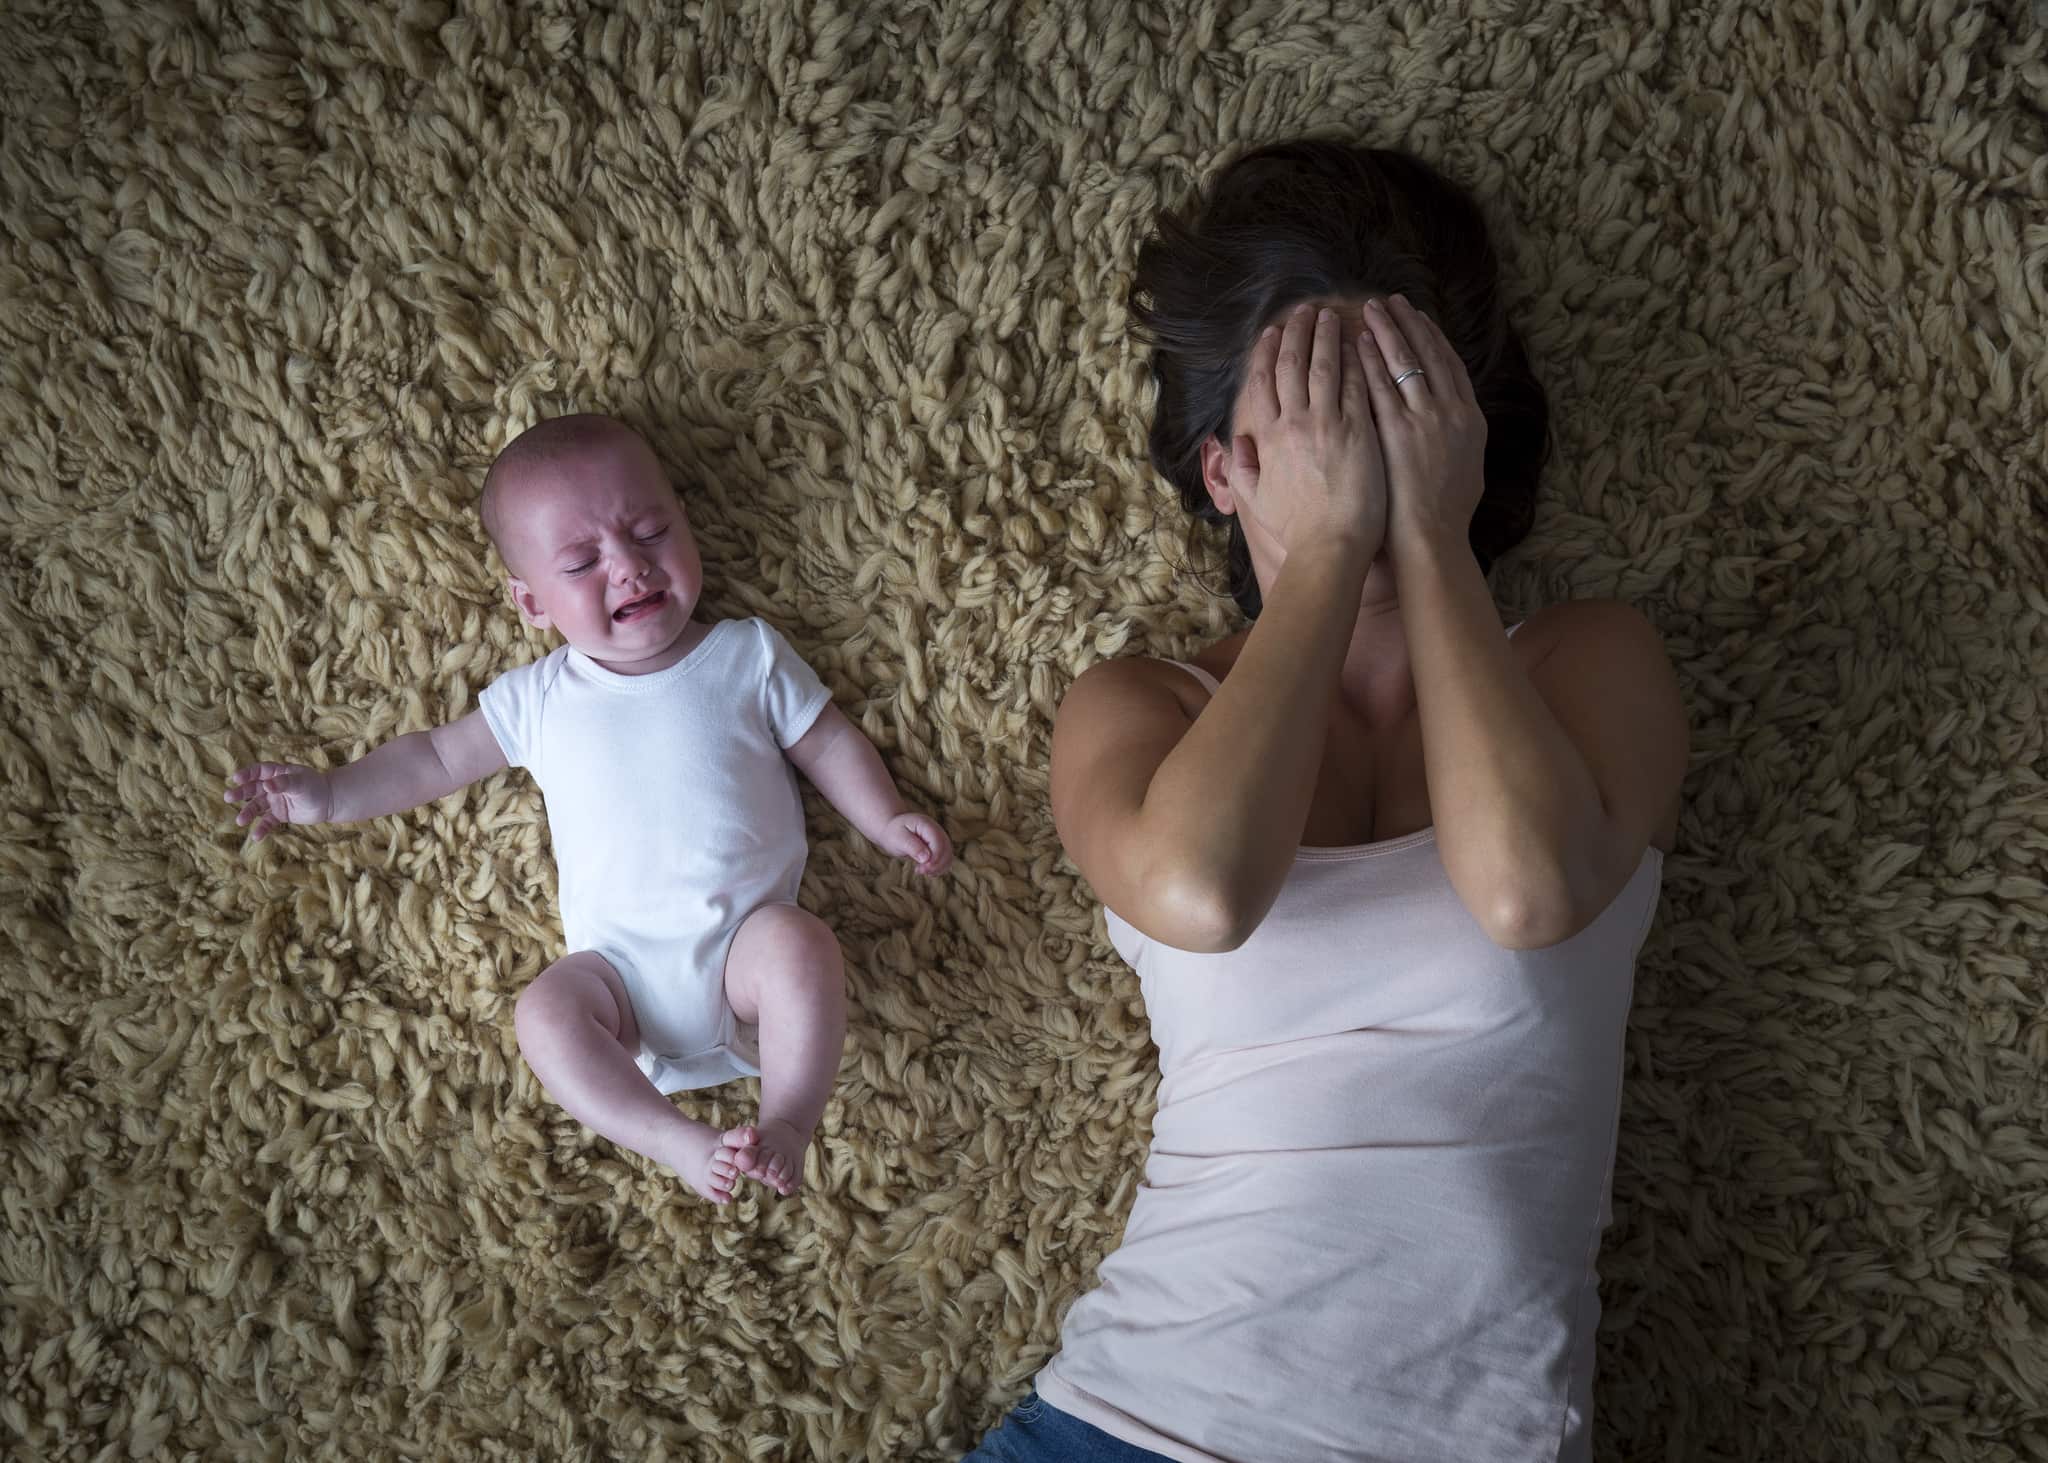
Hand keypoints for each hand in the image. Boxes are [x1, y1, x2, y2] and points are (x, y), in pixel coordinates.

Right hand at [224, 762, 332, 841]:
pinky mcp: (279, 815)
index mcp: (277, 773)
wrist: (329, 802)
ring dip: (248, 813)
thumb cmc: (315, 786)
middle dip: (240, 793)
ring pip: (257, 806)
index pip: (259, 771)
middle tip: (228, 797)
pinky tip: (256, 837)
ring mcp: (274, 801)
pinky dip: (261, 828)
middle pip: (253, 789)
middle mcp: (272, 787)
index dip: (247, 774)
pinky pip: (267, 821)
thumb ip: (284, 783)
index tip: (236, 778)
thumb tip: (267, 785)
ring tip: (240, 821)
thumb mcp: (300, 783)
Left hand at [876, 811, 952, 875]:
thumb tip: (926, 858)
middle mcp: (937, 830)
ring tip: (921, 871)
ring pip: (948, 856)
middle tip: (920, 871)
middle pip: (946, 849)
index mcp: (927, 825)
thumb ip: (912, 847)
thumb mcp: (899, 838)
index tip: (923, 869)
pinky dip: (938, 868)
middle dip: (937, 864)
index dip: (935, 857)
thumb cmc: (894, 832)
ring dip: (938, 868)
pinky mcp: (938, 847)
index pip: (938, 842)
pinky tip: (927, 871)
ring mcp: (940, 839)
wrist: (892, 829)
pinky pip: (945, 859)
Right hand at [1229, 303, 1387, 559]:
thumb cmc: (1295, 530)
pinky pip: (1357, 385)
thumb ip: (1241, 468)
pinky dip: (1357, 361)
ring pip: (1325, 367)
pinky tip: (1362, 343)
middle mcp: (1295, 424)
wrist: (1329, 547)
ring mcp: (1328, 425)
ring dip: (1328, 337)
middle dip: (1298, 333)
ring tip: (1332, 316)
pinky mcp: (1359, 431)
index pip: (1264, 382)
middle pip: (1293, 365)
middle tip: (1305, 310)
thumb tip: (1234, 442)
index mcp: (1268, 438)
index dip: (1266, 352)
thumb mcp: (1256, 500)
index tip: (1272, 332)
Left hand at [1357, 295, 1486, 557]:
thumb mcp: (1468, 470)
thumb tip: (1456, 426)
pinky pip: (1378, 386)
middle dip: (1408, 324)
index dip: (1433, 338)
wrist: (1431, 539)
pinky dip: (1368, 360)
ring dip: (1386, 332)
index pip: (1451, 366)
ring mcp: (1422, 419)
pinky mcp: (1394, 431)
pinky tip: (1356, 343)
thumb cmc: (1446, 516)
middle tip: (1391, 301)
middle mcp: (1450, 412)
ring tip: (1370, 310)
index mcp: (1470, 419)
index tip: (1420, 318)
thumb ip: (1460, 441)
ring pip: (1403, 362)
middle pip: (1428, 354)